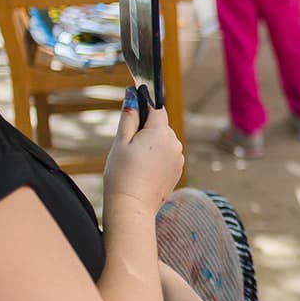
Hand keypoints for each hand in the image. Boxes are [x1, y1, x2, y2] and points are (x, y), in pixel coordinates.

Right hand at [103, 87, 183, 210]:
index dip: (144, 109)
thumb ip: (129, 117)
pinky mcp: (178, 170)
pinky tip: (145, 171)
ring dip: (153, 145)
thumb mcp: (121, 142)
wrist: (132, 206)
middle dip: (146, 130)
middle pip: (161, 126)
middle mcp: (175, 143)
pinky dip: (158, 158)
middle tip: (129, 147)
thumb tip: (132, 95)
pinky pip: (168, 155)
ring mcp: (178, 158)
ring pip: (165, 141)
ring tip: (136, 162)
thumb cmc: (122, 174)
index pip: (157, 109)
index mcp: (160, 132)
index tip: (133, 116)